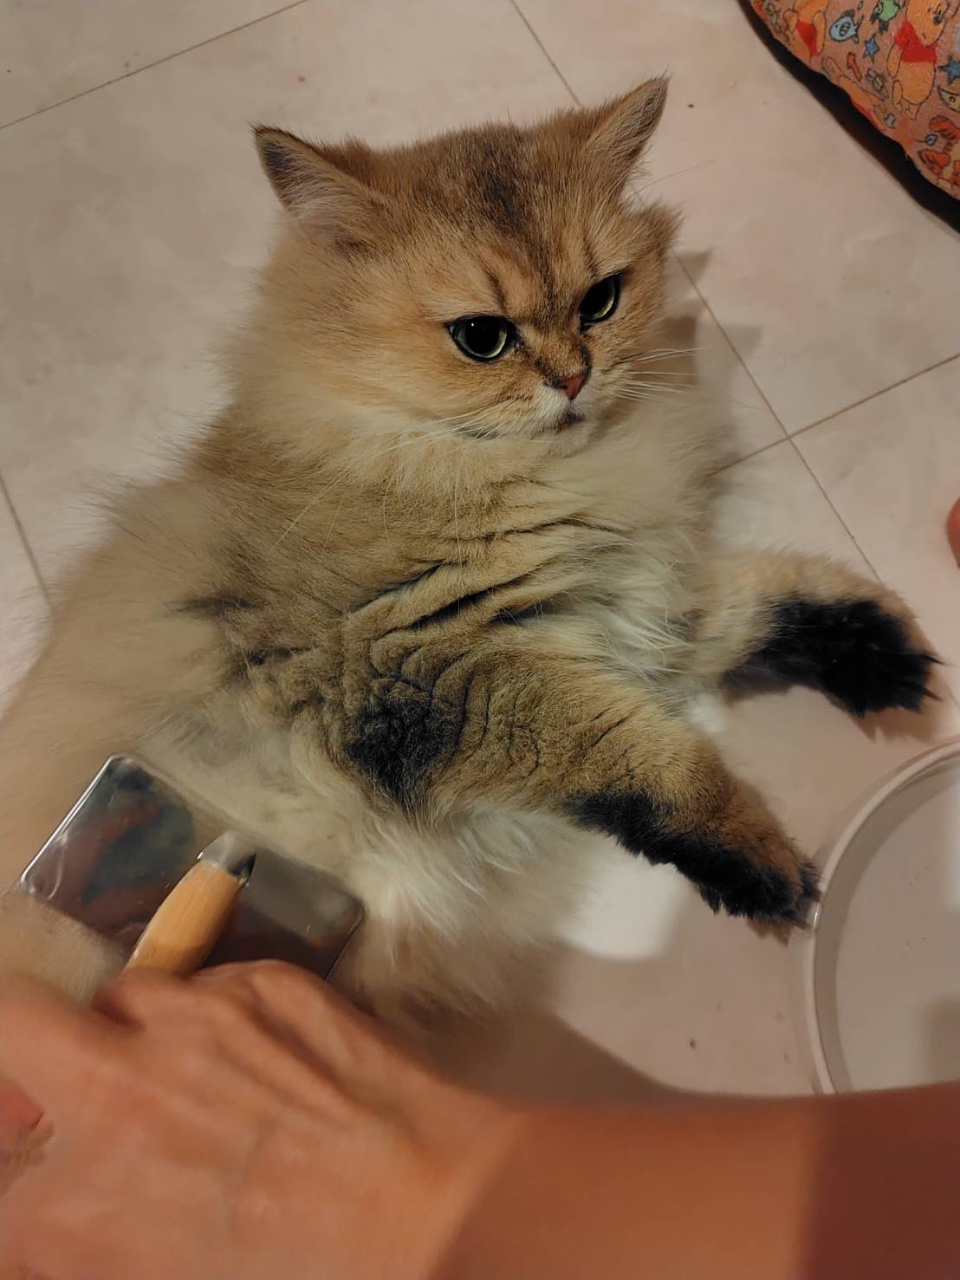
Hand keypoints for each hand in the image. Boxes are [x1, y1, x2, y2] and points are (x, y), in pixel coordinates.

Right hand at [0, 962, 519, 1279]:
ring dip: (130, 1033)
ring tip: (177, 1070)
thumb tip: (83, 1223)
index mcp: (81, 1208)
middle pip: (12, 1022)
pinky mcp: (267, 982)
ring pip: (121, 993)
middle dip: (18, 1056)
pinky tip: (262, 1059)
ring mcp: (197, 1020)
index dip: (31, 1199)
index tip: (54, 1198)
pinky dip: (217, 1019)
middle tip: (51, 1088)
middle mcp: (119, 1093)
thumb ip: (102, 1247)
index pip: (5, 1191)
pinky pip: (212, 987)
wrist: (438, 1213)